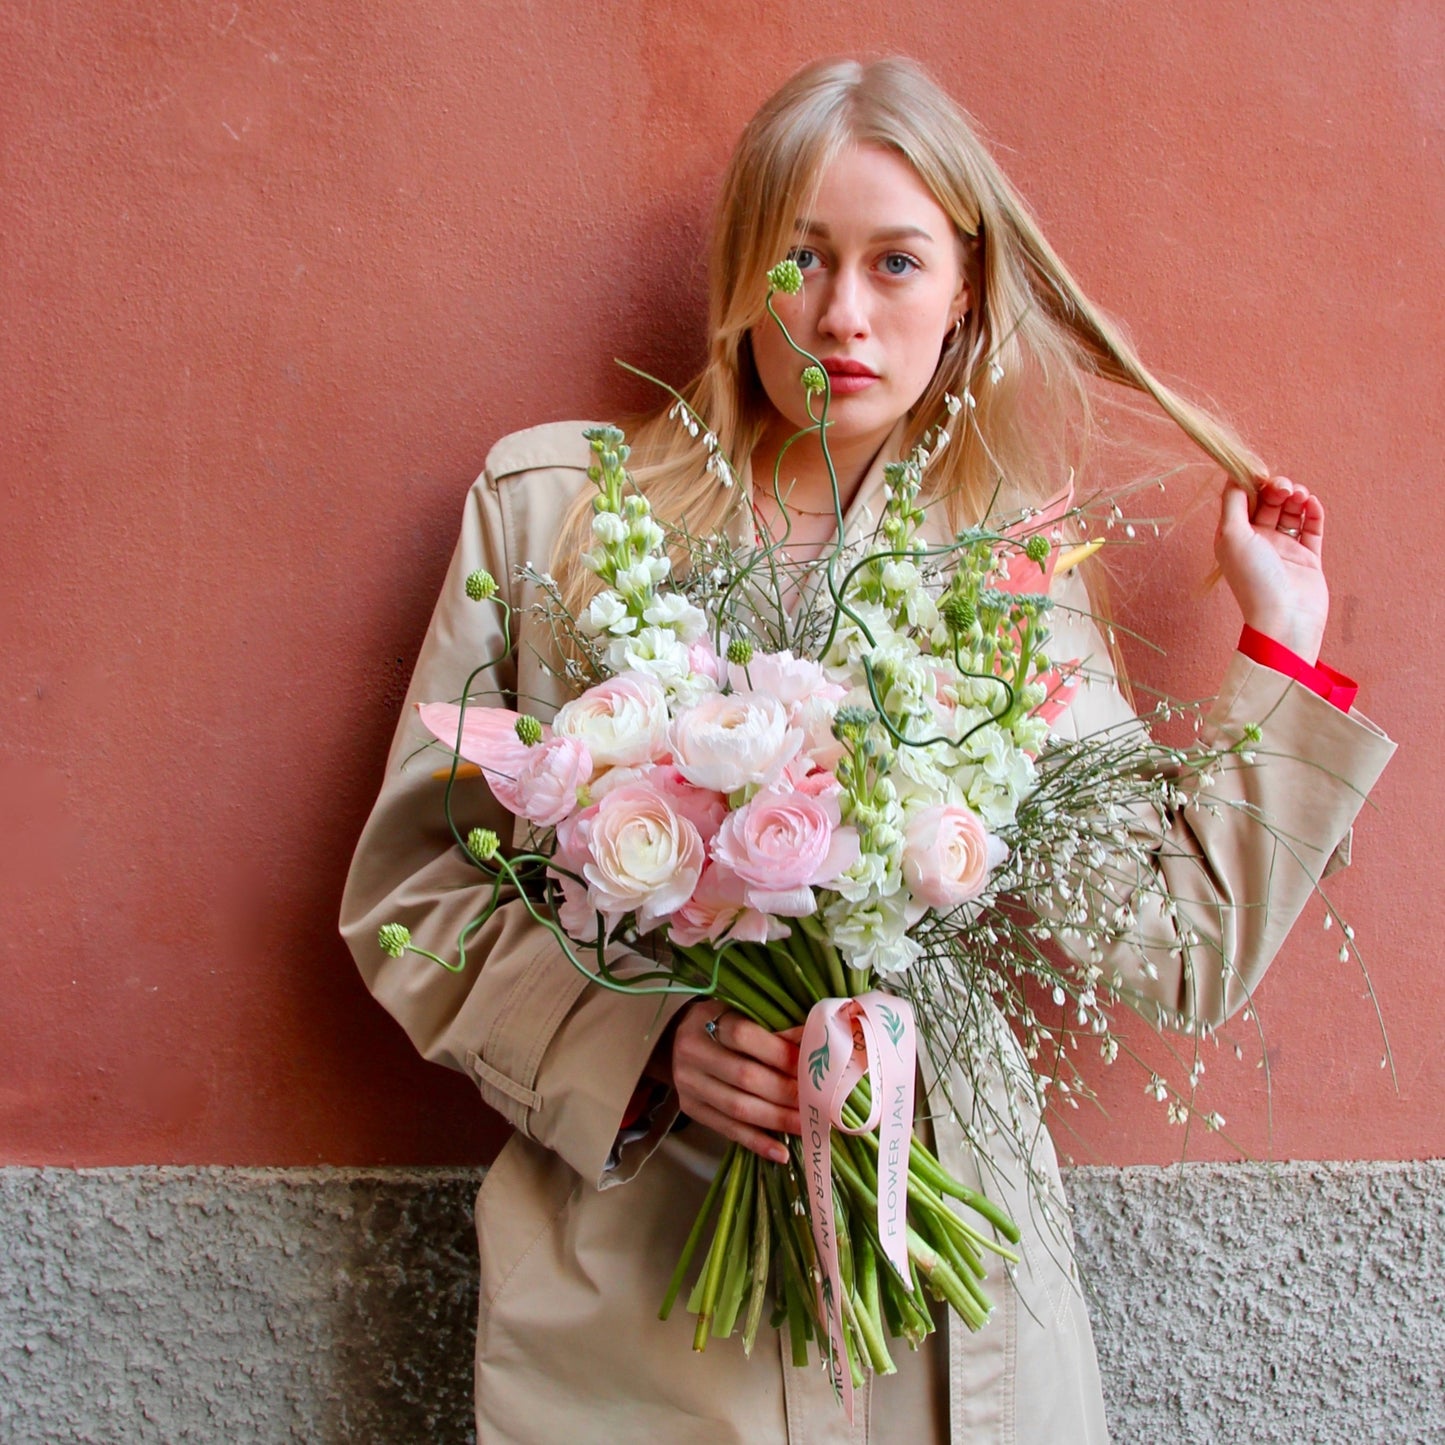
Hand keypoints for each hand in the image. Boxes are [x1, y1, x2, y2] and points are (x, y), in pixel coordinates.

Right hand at [668, 1002, 799, 1164]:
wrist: (676, 1040)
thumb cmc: (719, 1022)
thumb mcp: (740, 1013)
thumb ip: (772, 1028)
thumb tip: (813, 1042)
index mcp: (706, 1021)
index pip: (746, 1038)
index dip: (781, 1054)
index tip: (812, 1066)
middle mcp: (693, 1054)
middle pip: (745, 1077)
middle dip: (786, 1092)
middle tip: (819, 1101)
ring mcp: (689, 1085)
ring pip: (738, 1108)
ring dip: (778, 1120)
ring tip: (808, 1125)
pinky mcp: (691, 1110)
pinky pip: (728, 1130)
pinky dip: (757, 1142)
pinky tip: (782, 1152)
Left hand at [1215, 476, 1328, 664]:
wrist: (1285, 618)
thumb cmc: (1253, 578)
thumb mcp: (1232, 536)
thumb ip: (1232, 503)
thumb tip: (1234, 475)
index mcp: (1235, 538)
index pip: (1243, 501)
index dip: (1253, 484)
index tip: (1262, 474)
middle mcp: (1258, 542)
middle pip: (1268, 503)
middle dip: (1277, 490)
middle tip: (1284, 488)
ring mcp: (1284, 550)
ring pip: (1291, 512)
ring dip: (1296, 498)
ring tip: (1300, 495)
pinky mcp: (1308, 558)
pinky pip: (1312, 528)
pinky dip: (1313, 513)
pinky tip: (1312, 504)